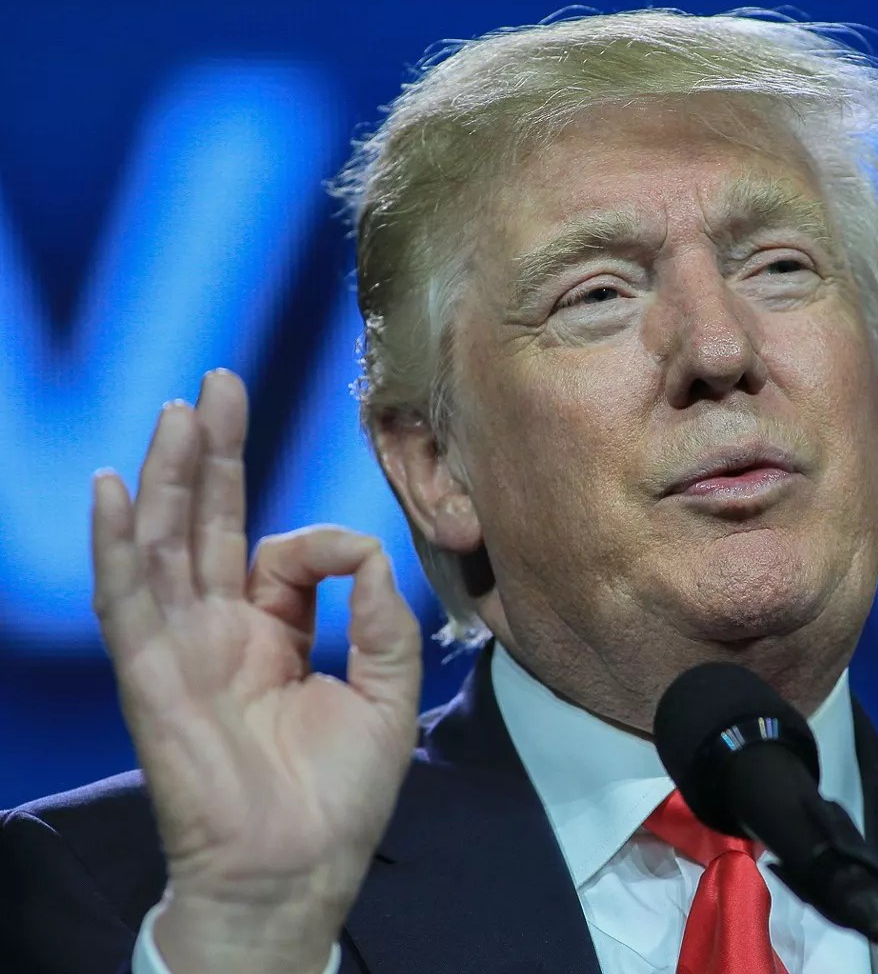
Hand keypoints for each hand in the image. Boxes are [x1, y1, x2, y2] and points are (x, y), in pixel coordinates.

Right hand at [90, 369, 421, 971]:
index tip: (352, 554)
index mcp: (272, 634)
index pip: (282, 554)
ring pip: (166, 546)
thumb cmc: (340, 796)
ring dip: (168, 478)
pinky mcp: (154, 678)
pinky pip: (128, 603)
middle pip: (209, 525)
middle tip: (218, 384)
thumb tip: (368, 553)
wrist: (299, 871)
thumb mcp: (387, 693)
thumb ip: (382, 618)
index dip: (320, 539)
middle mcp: (220, 632)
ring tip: (178, 411)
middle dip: (214, 454)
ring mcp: (182, 650)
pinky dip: (118, 546)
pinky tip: (112, 490)